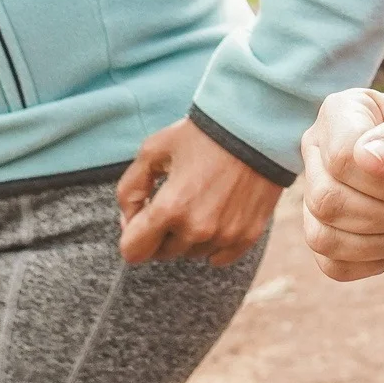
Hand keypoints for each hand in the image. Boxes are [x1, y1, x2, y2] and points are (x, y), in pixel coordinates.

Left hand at [117, 118, 283, 268]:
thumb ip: (129, 189)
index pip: (133, 252)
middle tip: (175, 201)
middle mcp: (197, 229)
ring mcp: (225, 235)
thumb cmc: (201, 135)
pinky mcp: (247, 235)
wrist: (255, 126)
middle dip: (161, 233)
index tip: (143, 216)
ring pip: (191, 254)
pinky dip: (213, 242)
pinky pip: (219, 257)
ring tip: (199, 201)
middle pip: (163, 253)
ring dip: (188, 236)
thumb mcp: (153, 151)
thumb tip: (128, 222)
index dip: (132, 235)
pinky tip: (217, 215)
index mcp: (169, 209)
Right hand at [300, 89, 383, 281]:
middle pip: (328, 201)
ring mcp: (313, 193)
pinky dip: (376, 261)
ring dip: (383, 241)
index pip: (342, 157)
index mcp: (340, 113)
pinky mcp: (324, 234)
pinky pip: (334, 264)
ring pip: (324, 237)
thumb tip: (371, 160)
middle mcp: (316, 151)